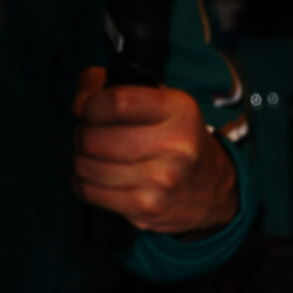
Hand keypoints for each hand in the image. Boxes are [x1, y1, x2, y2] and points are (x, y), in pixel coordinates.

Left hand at [72, 66, 240, 235]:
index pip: (117, 102)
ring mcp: (160, 182)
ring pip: (85, 166)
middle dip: (83, 134)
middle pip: (94, 138)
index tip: (89, 110)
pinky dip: (84, 184)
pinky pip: (89, 192)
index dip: (91, 105)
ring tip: (99, 158)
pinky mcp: (146, 208)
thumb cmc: (176, 139)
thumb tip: (79, 104)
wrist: (213, 190)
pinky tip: (99, 179)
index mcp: (178, 112)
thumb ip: (108, 84)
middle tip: (95, 136)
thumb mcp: (158, 99)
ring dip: (83, 160)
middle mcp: (174, 147)